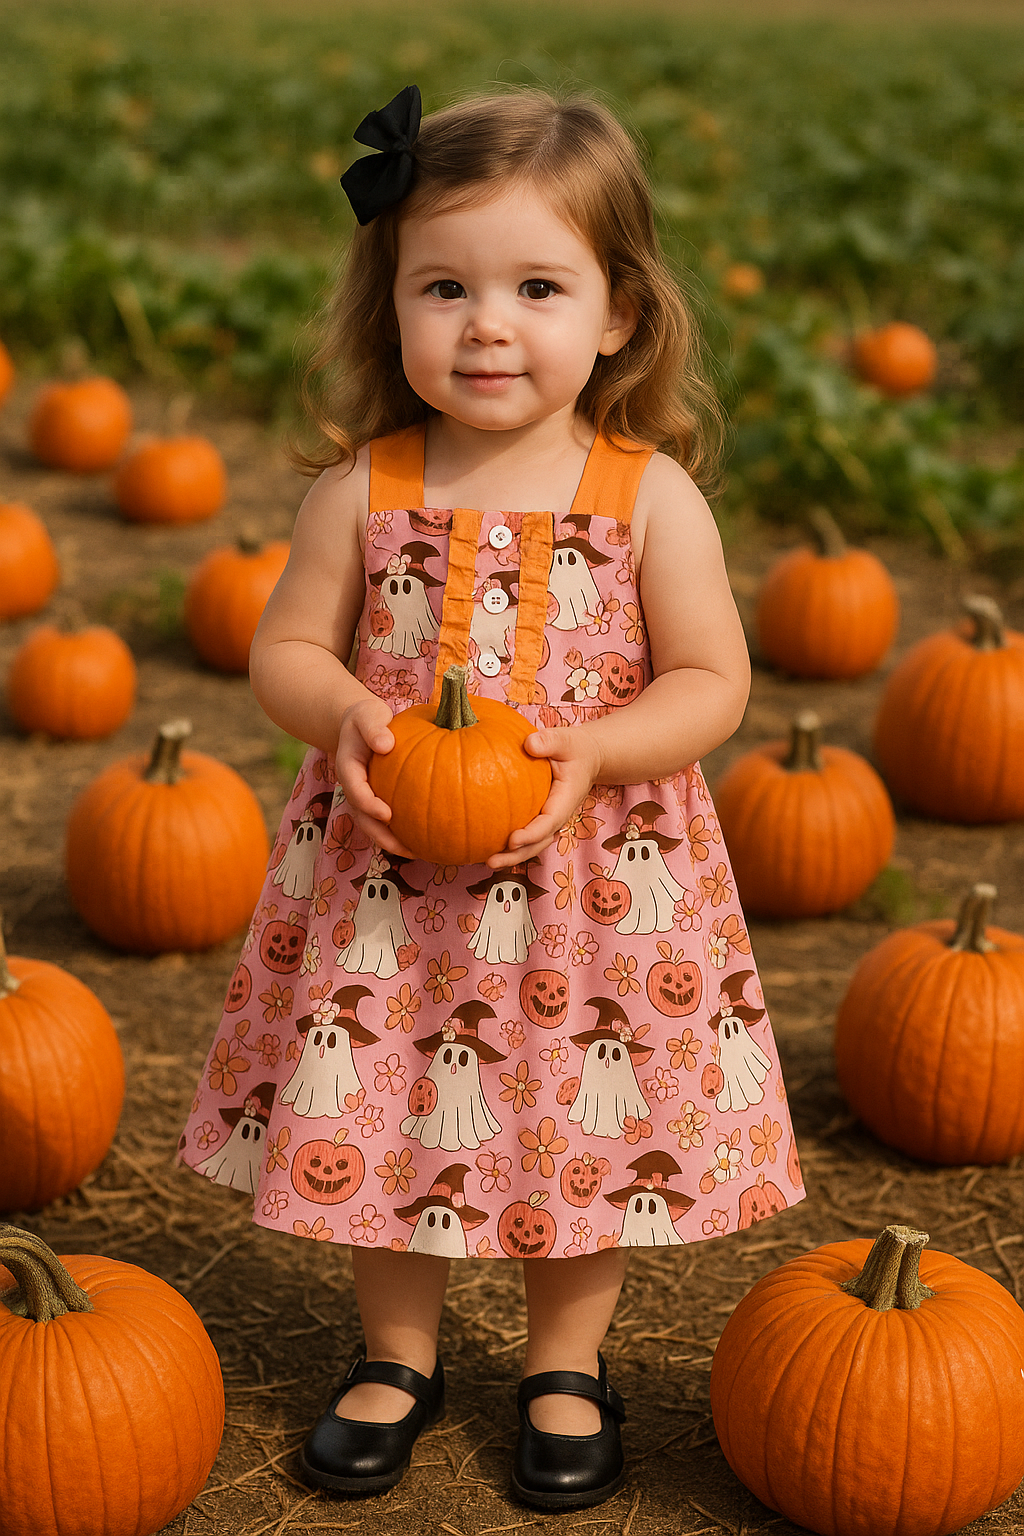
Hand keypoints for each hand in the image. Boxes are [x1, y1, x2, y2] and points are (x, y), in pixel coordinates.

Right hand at [334, 699, 414, 857]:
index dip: (368, 805)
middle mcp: (354, 788)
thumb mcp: (367, 715)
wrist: (363, 725)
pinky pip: (386, 820)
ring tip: (417, 853)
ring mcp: (365, 797)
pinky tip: (425, 840)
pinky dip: (402, 832)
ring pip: (373, 825)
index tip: (387, 814)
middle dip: (381, 836)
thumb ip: (374, 729)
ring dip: (391, 842)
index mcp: (348, 768)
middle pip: (362, 818)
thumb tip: (386, 745)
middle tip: (403, 848)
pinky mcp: (377, 800)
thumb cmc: (367, 718)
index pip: (355, 790)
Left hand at [487, 726, 603, 868]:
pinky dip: (506, 845)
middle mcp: (556, 816)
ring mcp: (546, 820)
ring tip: (484, 862)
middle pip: (538, 843)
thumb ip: (550, 741)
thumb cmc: (574, 749)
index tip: (512, 840)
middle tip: (491, 862)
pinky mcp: (536, 819)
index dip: (532, 834)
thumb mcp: (566, 740)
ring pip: (530, 845)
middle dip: (516, 856)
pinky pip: (523, 835)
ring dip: (509, 856)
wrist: (585, 758)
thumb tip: (529, 743)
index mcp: (565, 801)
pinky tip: (482, 845)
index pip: (549, 822)